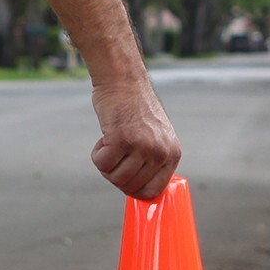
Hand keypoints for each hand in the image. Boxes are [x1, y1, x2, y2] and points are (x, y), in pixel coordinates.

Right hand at [90, 77, 180, 199]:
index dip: (134, 189)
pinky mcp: (121, 139)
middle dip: (116, 176)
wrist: (123, 79)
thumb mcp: (155, 135)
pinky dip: (97, 155)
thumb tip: (139, 187)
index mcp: (172, 154)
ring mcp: (142, 146)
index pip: (154, 191)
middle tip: (112, 156)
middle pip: (131, 187)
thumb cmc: (133, 106)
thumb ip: (152, 158)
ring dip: (106, 166)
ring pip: (116, 178)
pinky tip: (103, 138)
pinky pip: (103, 164)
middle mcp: (160, 152)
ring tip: (107, 145)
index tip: (124, 179)